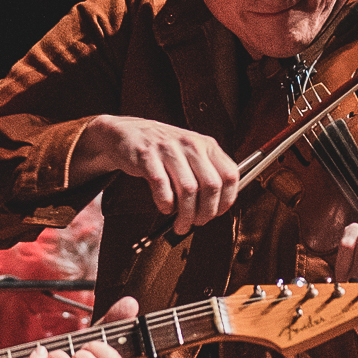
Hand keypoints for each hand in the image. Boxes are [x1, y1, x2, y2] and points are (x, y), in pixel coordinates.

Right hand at [71, 116, 238, 234]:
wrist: (127, 133)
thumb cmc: (162, 150)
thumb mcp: (191, 154)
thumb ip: (206, 174)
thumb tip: (216, 208)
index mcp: (207, 145)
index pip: (230, 175)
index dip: (226, 200)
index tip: (217, 213)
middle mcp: (191, 144)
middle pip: (211, 186)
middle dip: (206, 212)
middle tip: (197, 223)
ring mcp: (169, 149)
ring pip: (189, 190)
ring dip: (185, 214)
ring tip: (180, 224)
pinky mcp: (147, 157)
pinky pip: (162, 187)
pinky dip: (165, 204)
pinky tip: (164, 208)